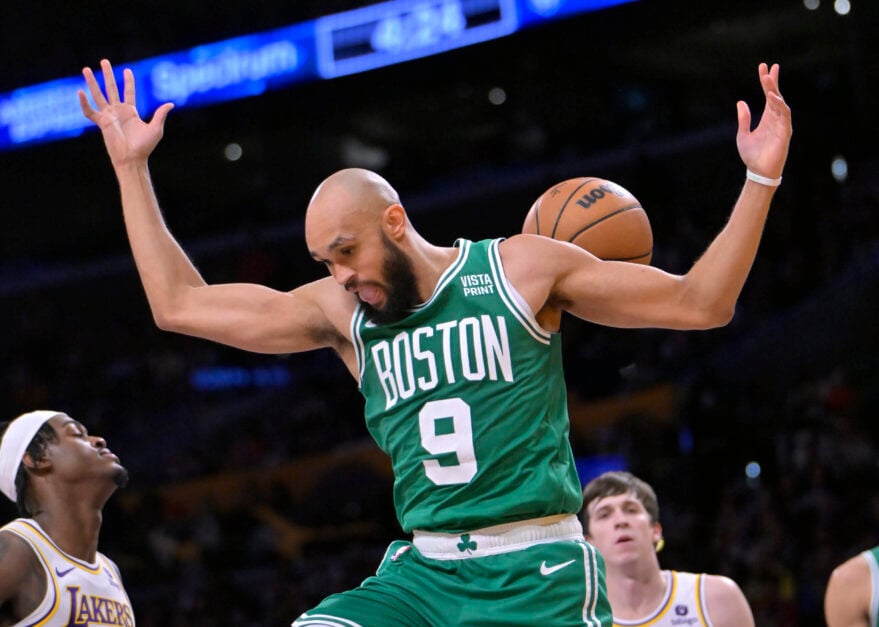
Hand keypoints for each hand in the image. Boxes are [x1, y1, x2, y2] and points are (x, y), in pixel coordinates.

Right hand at [78, 59, 173, 167]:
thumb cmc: (144, 146)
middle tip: (104, 61)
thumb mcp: (156, 129)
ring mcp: (108, 116)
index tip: (127, 70)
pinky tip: (79, 92)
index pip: (129, 92)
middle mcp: (118, 111)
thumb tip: (171, 104)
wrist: (133, 159)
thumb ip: (160, 114)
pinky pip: (89, 111)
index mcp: (131, 111)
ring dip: (92, 82)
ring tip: (86, 69)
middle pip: (111, 88)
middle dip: (108, 75)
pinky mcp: (101, 123)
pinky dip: (84, 103)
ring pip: (98, 95)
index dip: (128, 81)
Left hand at [735, 63, 791, 179]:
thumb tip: (741, 102)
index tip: (764, 67)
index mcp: (767, 118)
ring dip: (774, 90)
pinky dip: (779, 105)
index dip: (766, 81)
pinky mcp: (785, 132)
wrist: (758, 172)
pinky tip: (772, 97)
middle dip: (772, 81)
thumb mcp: (743, 135)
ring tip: (767, 78)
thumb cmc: (752, 155)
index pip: (769, 95)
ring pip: (780, 102)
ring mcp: (782, 124)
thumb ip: (743, 119)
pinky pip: (784, 115)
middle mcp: (776, 118)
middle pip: (776, 95)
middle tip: (768, 67)